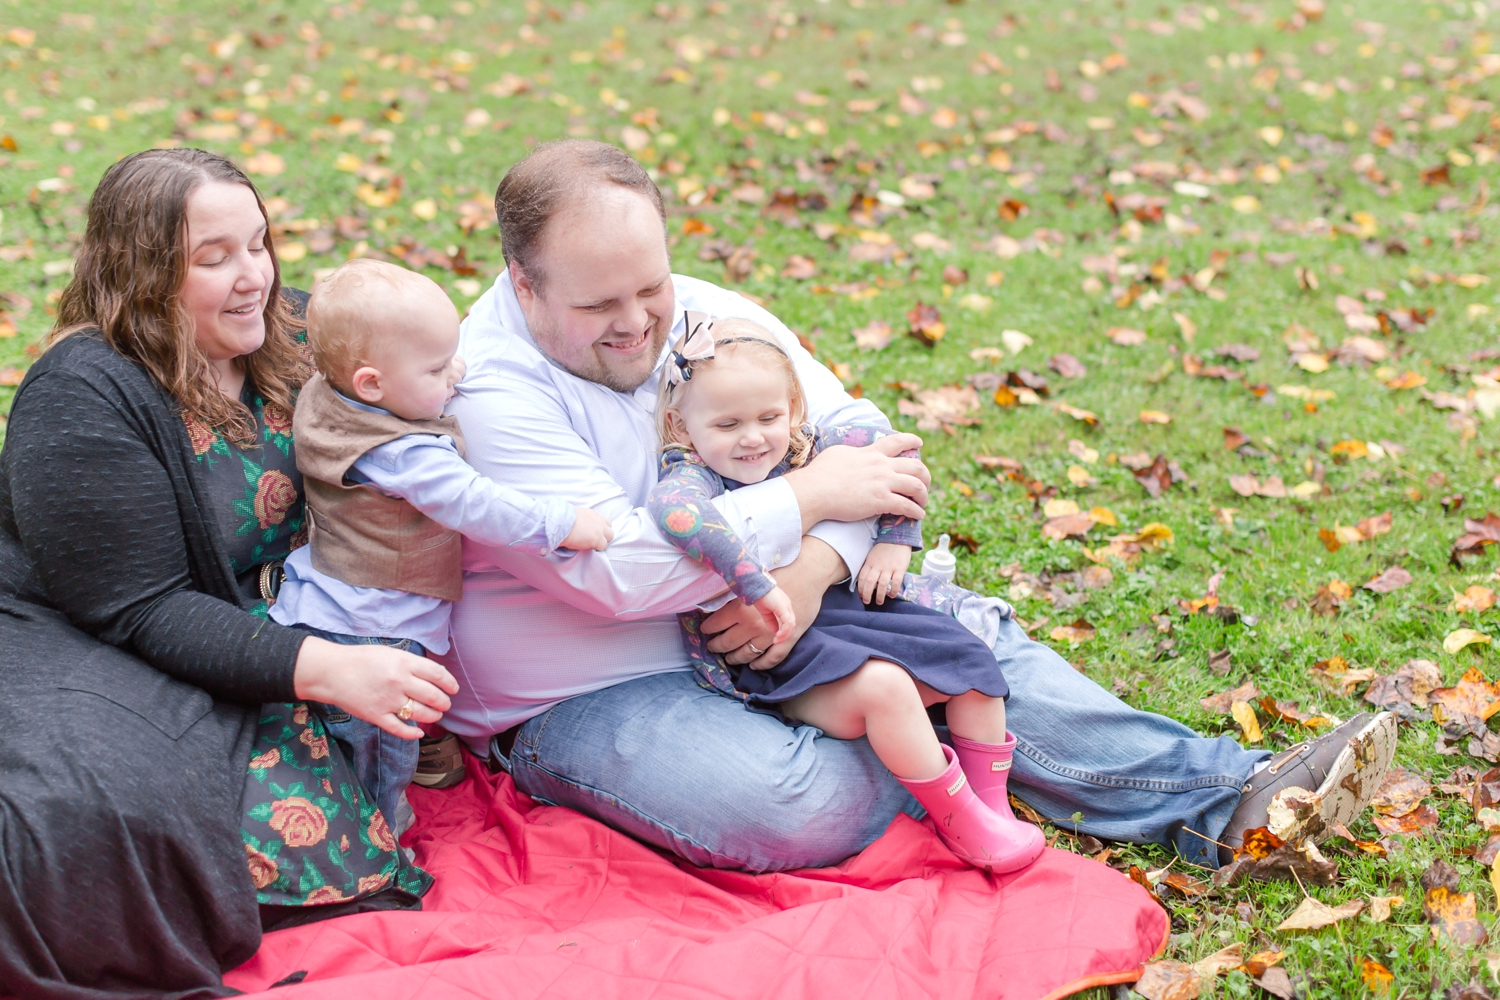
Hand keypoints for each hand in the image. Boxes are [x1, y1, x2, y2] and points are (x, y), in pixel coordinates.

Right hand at [293, 636, 459, 739]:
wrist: (331, 672)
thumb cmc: (361, 659)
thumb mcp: (390, 653)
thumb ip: (411, 663)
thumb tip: (434, 675)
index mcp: (404, 663)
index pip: (437, 674)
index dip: (450, 683)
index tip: (454, 689)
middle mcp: (399, 681)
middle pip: (433, 696)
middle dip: (444, 703)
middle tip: (445, 704)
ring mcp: (388, 700)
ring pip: (421, 714)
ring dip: (433, 717)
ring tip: (435, 716)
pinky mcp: (377, 716)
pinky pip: (400, 729)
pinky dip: (413, 734)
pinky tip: (418, 733)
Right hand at [560, 506, 613, 549]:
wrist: (562, 524)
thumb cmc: (562, 521)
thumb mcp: (573, 516)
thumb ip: (580, 519)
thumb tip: (576, 524)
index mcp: (591, 514)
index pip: (603, 520)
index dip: (600, 527)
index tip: (593, 532)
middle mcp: (598, 520)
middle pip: (609, 528)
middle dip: (604, 534)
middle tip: (595, 540)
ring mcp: (599, 530)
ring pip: (610, 536)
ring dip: (603, 541)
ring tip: (593, 545)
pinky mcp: (597, 539)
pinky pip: (603, 546)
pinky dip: (598, 548)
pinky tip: (589, 548)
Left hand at [703, 536, 843, 668]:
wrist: (808, 575)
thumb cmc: (780, 572)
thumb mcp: (751, 581)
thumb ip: (734, 593)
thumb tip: (717, 600)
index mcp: (740, 609)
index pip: (716, 624)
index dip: (708, 629)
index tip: (704, 630)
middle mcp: (752, 625)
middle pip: (727, 642)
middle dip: (716, 646)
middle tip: (712, 647)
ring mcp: (769, 636)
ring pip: (746, 654)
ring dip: (735, 658)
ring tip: (729, 658)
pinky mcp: (786, 641)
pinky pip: (771, 659)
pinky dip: (761, 664)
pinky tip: (753, 665)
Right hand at [752, 585, 795, 644]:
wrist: (755, 584)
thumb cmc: (759, 594)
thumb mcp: (765, 610)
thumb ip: (770, 620)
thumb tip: (774, 631)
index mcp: (784, 606)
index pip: (789, 622)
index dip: (784, 632)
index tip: (776, 640)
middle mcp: (787, 606)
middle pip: (792, 624)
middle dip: (785, 635)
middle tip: (777, 642)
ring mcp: (786, 606)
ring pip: (791, 624)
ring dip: (784, 635)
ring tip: (777, 641)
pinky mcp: (783, 607)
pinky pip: (787, 622)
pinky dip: (784, 631)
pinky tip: (777, 635)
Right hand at [782, 433, 929, 529]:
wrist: (815, 490)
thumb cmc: (820, 473)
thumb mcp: (838, 454)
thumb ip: (853, 454)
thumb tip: (854, 455)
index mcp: (871, 453)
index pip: (896, 442)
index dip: (911, 441)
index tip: (919, 443)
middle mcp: (881, 466)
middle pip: (915, 466)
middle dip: (925, 476)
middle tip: (924, 484)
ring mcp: (882, 483)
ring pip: (916, 486)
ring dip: (924, 496)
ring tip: (923, 504)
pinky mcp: (880, 501)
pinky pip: (906, 506)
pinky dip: (916, 512)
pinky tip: (918, 516)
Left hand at [857, 542, 911, 605]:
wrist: (897, 538)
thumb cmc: (883, 549)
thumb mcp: (872, 556)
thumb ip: (869, 567)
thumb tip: (865, 581)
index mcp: (870, 563)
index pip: (862, 578)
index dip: (860, 589)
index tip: (861, 596)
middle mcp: (878, 566)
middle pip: (870, 583)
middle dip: (867, 595)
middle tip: (867, 602)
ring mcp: (889, 567)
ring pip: (882, 584)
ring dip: (880, 596)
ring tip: (879, 602)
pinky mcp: (900, 568)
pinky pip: (896, 582)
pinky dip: (894, 590)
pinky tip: (892, 595)